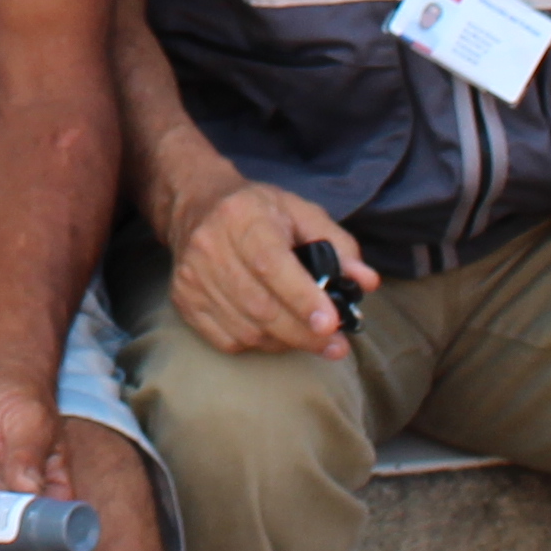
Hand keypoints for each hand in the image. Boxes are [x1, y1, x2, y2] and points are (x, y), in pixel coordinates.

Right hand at [165, 172, 366, 359]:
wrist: (197, 207)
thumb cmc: (259, 211)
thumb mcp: (302, 213)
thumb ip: (339, 245)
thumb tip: (365, 281)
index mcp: (243, 217)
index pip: (271, 265)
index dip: (302, 298)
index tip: (331, 323)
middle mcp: (210, 247)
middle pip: (261, 305)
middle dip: (304, 332)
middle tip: (336, 344)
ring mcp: (193, 278)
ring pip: (247, 329)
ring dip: (286, 341)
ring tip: (312, 337)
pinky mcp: (184, 301)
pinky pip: (228, 340)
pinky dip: (260, 344)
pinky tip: (278, 333)